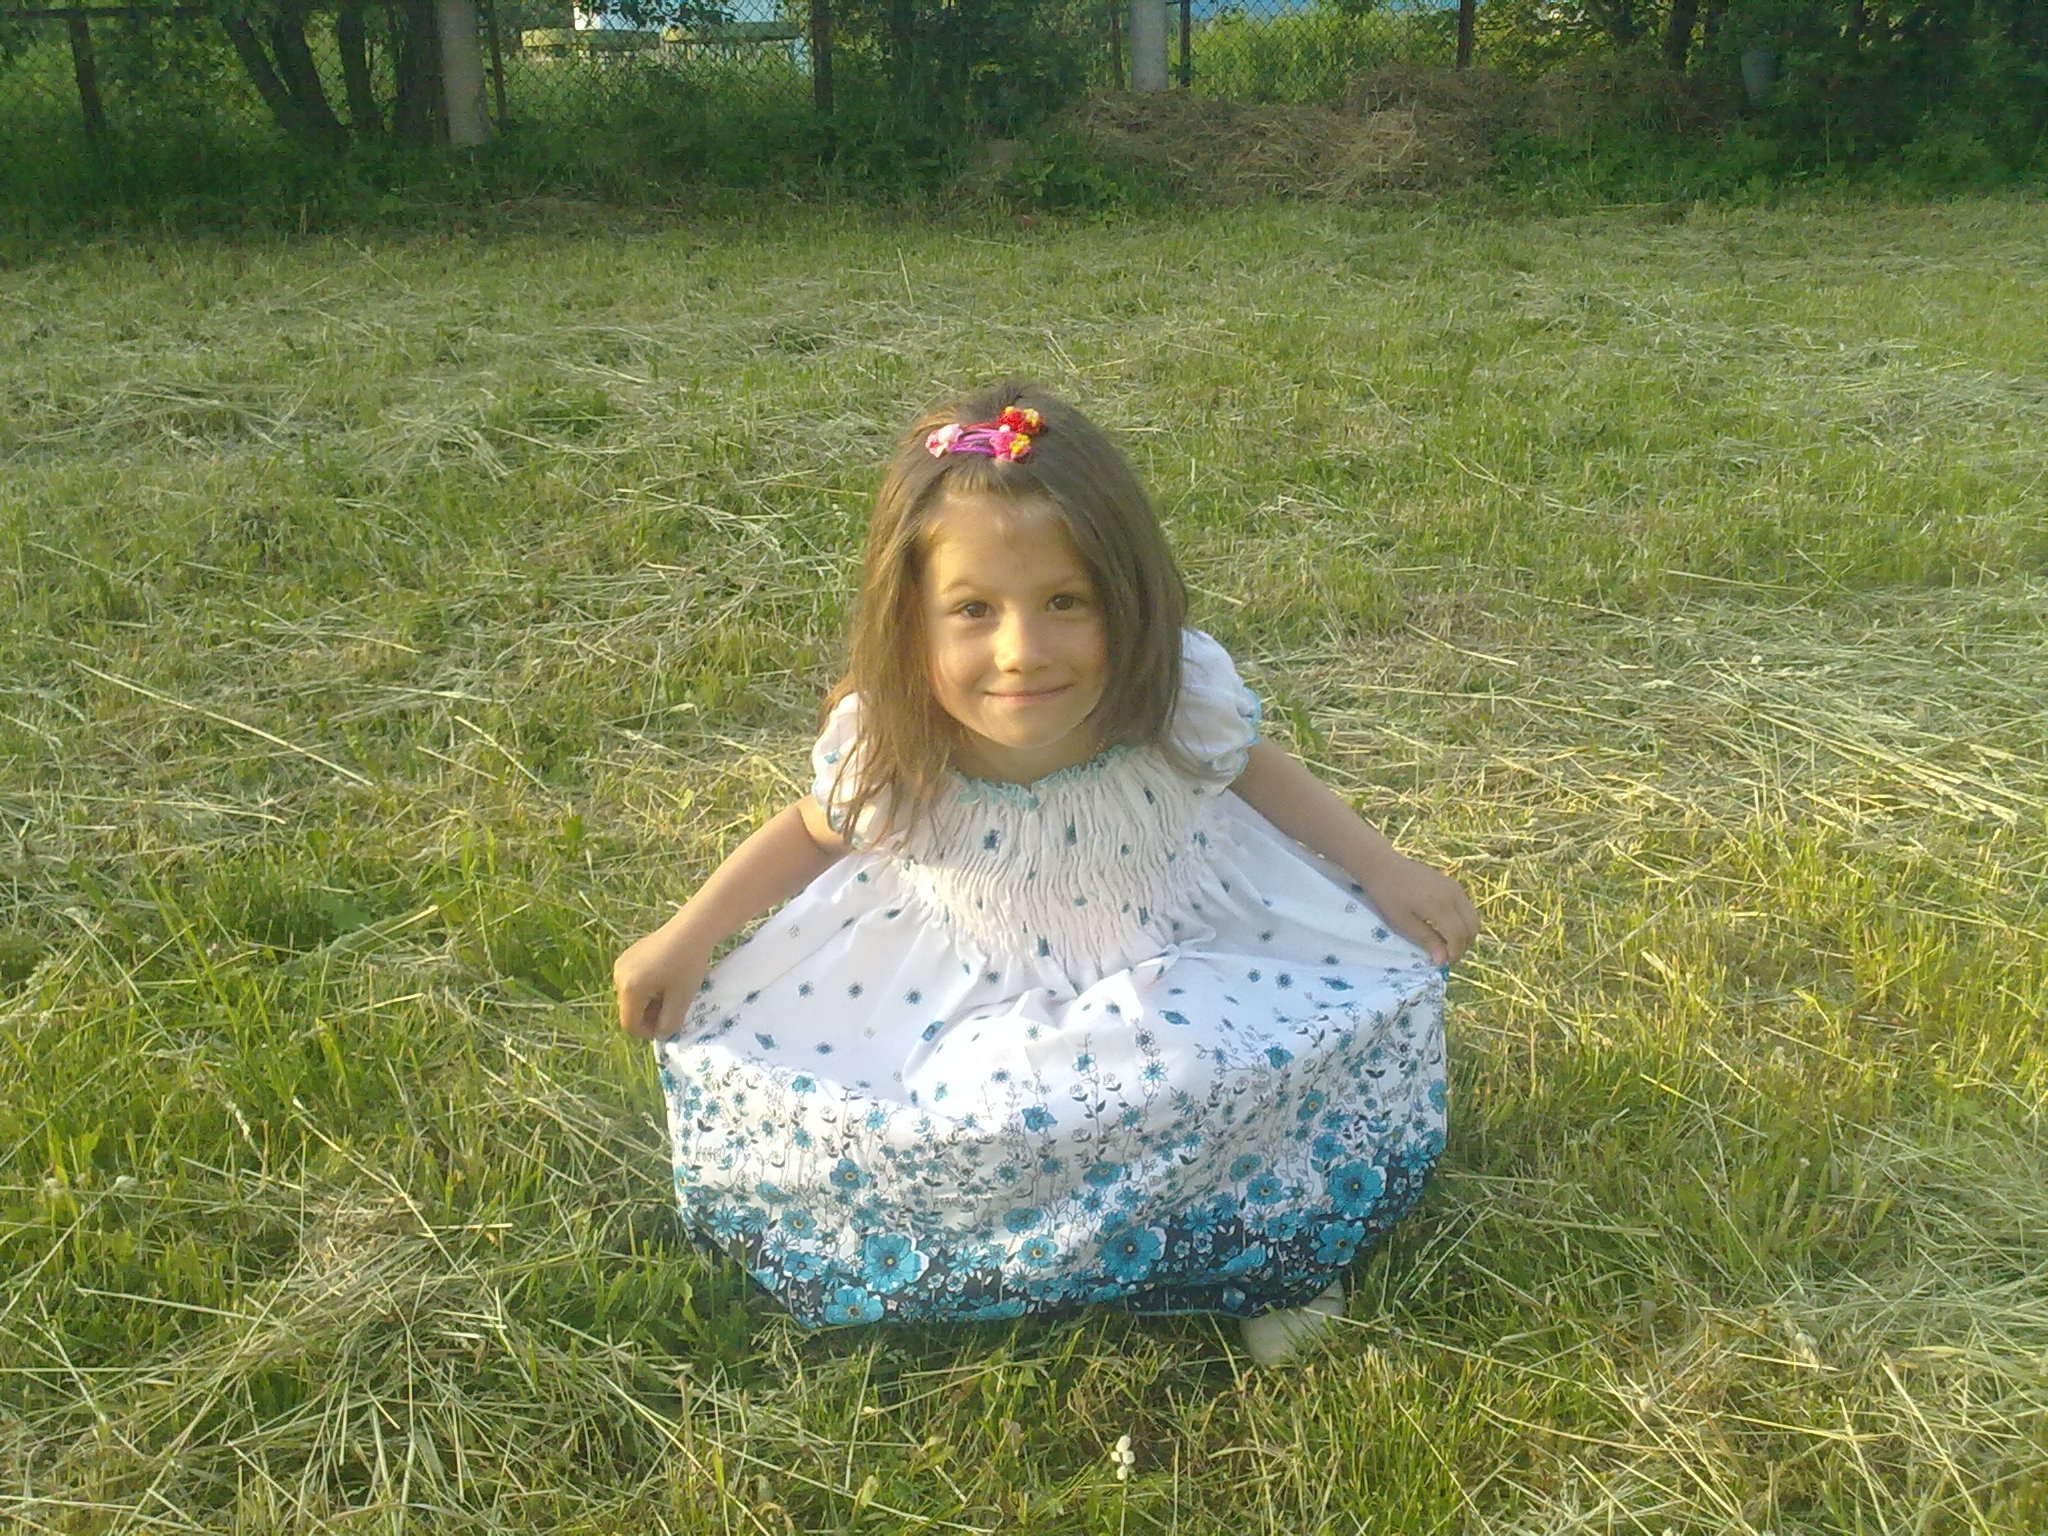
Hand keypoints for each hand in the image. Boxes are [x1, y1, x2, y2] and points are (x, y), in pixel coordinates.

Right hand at [613, 923, 710, 1040]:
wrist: (691, 930)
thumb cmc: (688, 964)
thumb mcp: (681, 999)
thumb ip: (668, 1024)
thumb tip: (660, 1034)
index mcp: (629, 989)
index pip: (630, 1025)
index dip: (648, 1032)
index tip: (668, 1025)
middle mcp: (619, 976)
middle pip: (629, 1010)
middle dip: (650, 1015)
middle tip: (673, 1006)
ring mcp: (621, 964)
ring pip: (631, 997)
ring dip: (649, 1002)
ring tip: (671, 991)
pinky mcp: (627, 956)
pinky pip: (633, 982)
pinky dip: (647, 988)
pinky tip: (665, 978)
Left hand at [1357, 854, 1479, 967]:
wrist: (1383, 866)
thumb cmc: (1388, 896)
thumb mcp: (1403, 922)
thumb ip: (1426, 940)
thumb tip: (1442, 961)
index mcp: (1441, 905)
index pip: (1459, 936)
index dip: (1454, 953)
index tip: (1441, 963)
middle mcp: (1454, 895)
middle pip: (1472, 928)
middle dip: (1462, 945)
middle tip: (1444, 955)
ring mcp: (1455, 888)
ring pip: (1473, 918)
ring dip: (1464, 934)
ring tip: (1444, 943)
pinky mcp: (1453, 885)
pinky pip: (1466, 908)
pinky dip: (1462, 922)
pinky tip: (1443, 927)